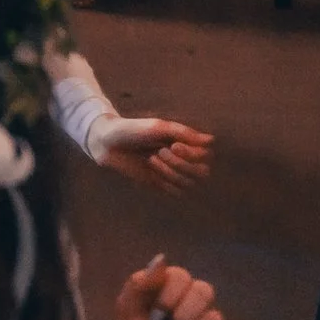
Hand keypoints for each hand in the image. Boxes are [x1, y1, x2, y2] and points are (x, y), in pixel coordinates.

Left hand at [91, 114, 212, 193]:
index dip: (194, 154)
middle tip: (160, 152)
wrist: (108, 143)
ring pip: (189, 183)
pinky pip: (176, 192)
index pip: (207, 156)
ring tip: (151, 159)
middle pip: (202, 172)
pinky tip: (150, 170)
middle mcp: (182, 159)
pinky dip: (165, 182)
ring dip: (171, 171)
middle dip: (182, 164)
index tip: (173, 144)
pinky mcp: (160, 185)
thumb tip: (212, 140)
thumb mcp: (159, 127)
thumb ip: (185, 133)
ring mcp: (172, 173)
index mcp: (185, 143)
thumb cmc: (133, 130)